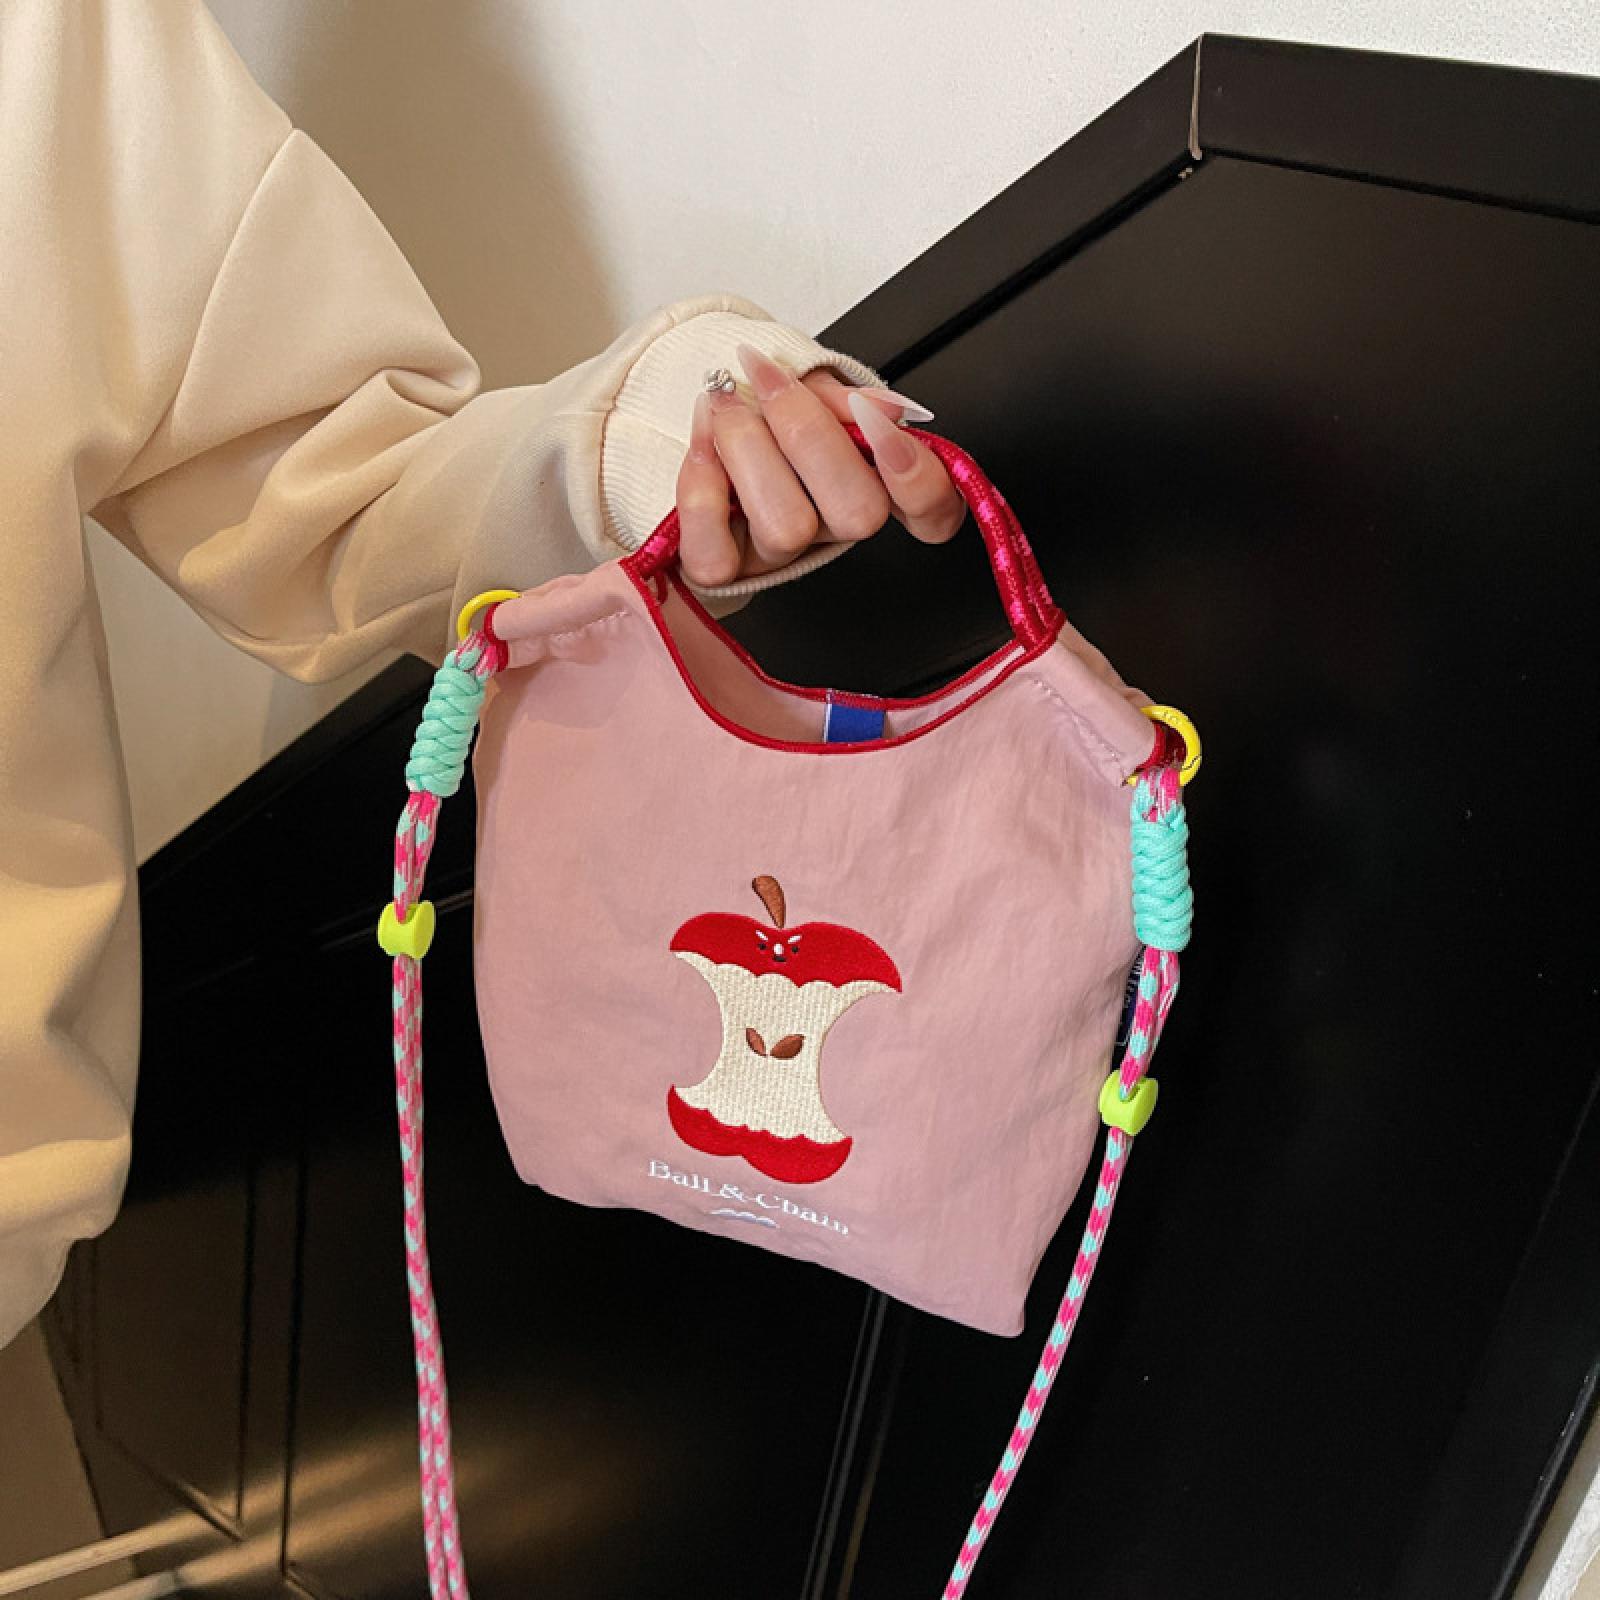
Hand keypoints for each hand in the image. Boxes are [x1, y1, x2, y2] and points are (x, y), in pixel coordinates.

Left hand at [674, 341, 966, 586]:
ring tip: (722, 400)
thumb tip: (884, 410)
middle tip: (766, 380)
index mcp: (864, 480)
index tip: (883, 419)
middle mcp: (828, 527)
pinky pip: (716, 555)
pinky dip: (702, 487)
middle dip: (810, 432)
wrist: (689, 424)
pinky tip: (701, 443)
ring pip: (787, 528)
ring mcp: (775, 555)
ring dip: (747, 447)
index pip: (932, 510)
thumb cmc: (752, 408)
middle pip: (859, 513)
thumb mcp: (804, 385)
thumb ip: (840, 397)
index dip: (922, 479)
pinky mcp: (720, 570)